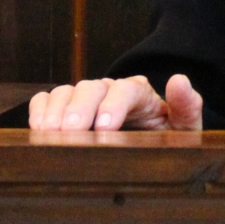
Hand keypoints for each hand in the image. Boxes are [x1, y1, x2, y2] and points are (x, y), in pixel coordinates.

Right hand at [27, 74, 203, 131]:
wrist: (150, 143)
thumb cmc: (166, 136)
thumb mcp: (184, 126)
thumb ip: (187, 105)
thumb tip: (179, 80)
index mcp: (141, 93)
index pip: (127, 90)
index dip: (114, 105)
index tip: (105, 126)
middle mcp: (111, 90)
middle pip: (92, 88)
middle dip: (80, 109)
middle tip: (70, 132)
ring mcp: (87, 97)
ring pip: (68, 92)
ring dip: (56, 111)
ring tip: (50, 133)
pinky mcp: (68, 107)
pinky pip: (48, 99)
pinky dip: (40, 109)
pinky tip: (38, 129)